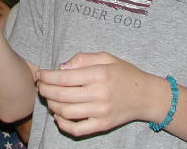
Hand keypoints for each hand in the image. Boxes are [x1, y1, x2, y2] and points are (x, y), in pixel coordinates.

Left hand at [35, 52, 160, 136]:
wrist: (146, 96)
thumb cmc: (125, 74)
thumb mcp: (107, 57)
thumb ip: (83, 59)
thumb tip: (62, 67)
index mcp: (99, 74)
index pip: (65, 77)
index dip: (48, 76)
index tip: (40, 75)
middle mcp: (100, 94)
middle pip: (62, 95)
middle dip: (45, 90)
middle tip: (40, 86)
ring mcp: (101, 112)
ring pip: (66, 112)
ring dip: (51, 105)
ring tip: (49, 98)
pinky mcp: (103, 125)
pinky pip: (77, 129)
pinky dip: (62, 124)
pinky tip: (58, 116)